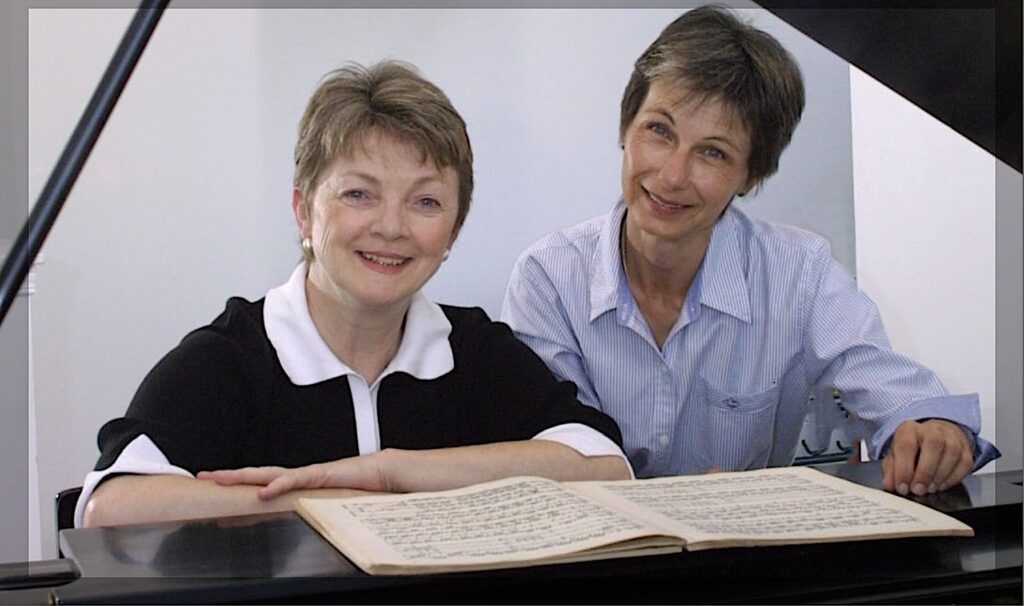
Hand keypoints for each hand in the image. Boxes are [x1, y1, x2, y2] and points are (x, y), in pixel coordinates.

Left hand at [198, 453, 391, 499]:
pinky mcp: (321, 475)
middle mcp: (298, 476)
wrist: (385, 475)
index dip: (239, 485)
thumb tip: (299, 526)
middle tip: (203, 477)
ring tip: (220, 480)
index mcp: (298, 485)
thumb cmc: (360, 490)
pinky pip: (296, 480)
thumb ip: (311, 512)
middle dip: (229, 477)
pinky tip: (261, 492)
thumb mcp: (328, 506)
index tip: (216, 490)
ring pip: (269, 474)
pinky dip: (278, 485)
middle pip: (257, 475)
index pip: (262, 484)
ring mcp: (308, 474)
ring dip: (243, 477)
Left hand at [881, 419, 972, 495]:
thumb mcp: (895, 455)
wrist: (935, 435)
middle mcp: (931, 429)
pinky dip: (953, 478)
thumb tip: (889, 484)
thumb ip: (891, 469)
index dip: (904, 469)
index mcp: (909, 429)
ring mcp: (951, 437)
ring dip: (940, 475)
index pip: (906, 445)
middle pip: (933, 445)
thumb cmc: (913, 447)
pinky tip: (942, 485)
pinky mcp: (966, 448)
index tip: (902, 487)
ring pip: (952, 452)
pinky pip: (964, 463)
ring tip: (930, 488)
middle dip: (925, 472)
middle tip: (918, 489)